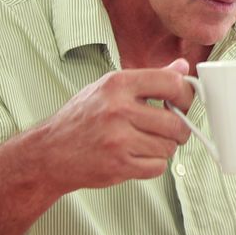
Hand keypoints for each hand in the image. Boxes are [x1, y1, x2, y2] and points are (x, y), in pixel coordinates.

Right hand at [32, 58, 194, 192]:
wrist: (49, 153)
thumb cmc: (81, 118)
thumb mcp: (109, 87)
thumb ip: (149, 77)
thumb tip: (181, 67)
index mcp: (117, 84)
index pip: (171, 83)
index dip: (186, 94)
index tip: (183, 102)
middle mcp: (118, 110)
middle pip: (175, 122)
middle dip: (179, 128)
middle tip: (171, 130)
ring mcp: (118, 139)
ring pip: (168, 147)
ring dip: (164, 148)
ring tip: (147, 143)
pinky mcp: (118, 165)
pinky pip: (157, 167)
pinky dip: (153, 165)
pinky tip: (138, 157)